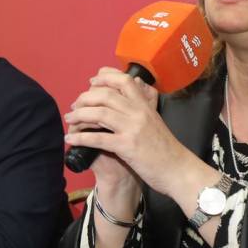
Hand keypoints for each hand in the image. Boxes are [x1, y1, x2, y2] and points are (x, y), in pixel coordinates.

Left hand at [64, 67, 182, 197]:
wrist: (179, 170)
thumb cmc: (166, 148)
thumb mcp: (156, 121)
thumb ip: (144, 105)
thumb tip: (136, 85)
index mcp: (145, 106)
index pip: (124, 80)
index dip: (104, 77)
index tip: (91, 81)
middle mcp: (138, 113)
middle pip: (106, 95)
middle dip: (85, 98)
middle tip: (75, 106)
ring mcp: (133, 129)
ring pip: (99, 113)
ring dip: (79, 116)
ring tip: (69, 120)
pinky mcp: (127, 147)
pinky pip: (98, 138)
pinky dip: (81, 138)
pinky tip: (71, 139)